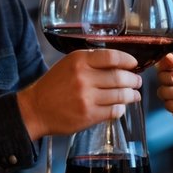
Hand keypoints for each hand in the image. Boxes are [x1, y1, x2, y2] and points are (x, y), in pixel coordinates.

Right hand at [17, 49, 141, 139]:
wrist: (35, 109)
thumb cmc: (53, 85)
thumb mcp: (68, 64)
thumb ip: (91, 62)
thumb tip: (119, 64)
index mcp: (79, 60)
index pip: (112, 57)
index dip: (128, 60)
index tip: (134, 64)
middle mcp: (84, 77)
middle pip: (120, 77)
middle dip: (134, 80)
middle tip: (137, 82)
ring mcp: (86, 97)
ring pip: (120, 95)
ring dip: (131, 95)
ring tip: (134, 95)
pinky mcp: (88, 115)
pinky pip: (114, 111)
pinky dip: (120, 109)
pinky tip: (120, 107)